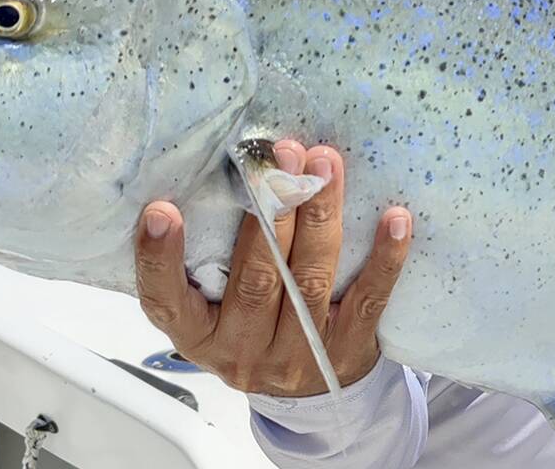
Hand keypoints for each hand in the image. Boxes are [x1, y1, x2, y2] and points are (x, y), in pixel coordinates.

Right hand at [134, 140, 413, 396]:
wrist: (305, 397)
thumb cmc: (248, 329)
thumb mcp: (208, 309)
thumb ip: (202, 261)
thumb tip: (220, 177)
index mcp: (198, 335)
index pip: (166, 301)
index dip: (159, 259)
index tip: (161, 211)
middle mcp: (242, 350)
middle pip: (255, 279)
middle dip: (270, 211)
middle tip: (280, 157)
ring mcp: (297, 354)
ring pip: (309, 280)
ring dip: (319, 217)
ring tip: (324, 165)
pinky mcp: (347, 349)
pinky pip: (368, 300)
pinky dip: (384, 258)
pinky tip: (394, 219)